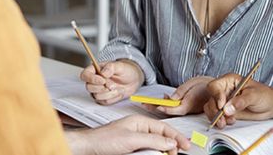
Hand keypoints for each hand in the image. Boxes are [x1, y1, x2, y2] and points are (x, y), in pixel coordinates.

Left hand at [66, 114, 189, 154]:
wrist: (86, 148)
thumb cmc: (103, 139)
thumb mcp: (132, 139)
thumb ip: (153, 141)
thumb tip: (170, 143)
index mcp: (140, 122)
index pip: (163, 128)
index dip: (176, 136)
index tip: (186, 145)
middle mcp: (138, 130)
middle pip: (161, 137)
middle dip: (171, 145)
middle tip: (177, 154)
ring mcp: (134, 140)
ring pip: (154, 146)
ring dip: (162, 151)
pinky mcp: (129, 150)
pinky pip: (145, 152)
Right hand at [80, 60, 143, 104]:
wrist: (133, 80)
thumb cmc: (126, 70)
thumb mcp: (120, 66)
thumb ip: (111, 67)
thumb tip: (103, 73)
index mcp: (95, 70)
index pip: (85, 75)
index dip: (92, 79)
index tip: (103, 80)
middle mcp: (94, 81)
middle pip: (89, 87)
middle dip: (103, 87)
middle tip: (113, 84)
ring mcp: (98, 91)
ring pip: (97, 96)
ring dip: (109, 93)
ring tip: (117, 87)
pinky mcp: (103, 99)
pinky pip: (104, 101)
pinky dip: (113, 97)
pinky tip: (118, 91)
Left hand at [143, 76, 213, 115]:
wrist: (217, 89)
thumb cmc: (206, 84)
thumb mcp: (191, 83)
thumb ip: (180, 91)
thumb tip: (170, 98)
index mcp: (188, 104)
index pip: (172, 109)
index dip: (161, 107)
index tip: (152, 104)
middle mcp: (187, 109)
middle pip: (168, 111)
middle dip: (155, 107)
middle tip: (144, 103)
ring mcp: (187, 110)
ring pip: (171, 110)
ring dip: (160, 106)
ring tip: (149, 102)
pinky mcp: (188, 108)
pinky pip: (175, 108)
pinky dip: (167, 105)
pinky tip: (163, 100)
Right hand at [204, 73, 272, 128]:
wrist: (271, 106)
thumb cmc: (264, 95)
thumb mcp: (254, 95)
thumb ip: (240, 101)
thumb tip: (227, 108)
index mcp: (230, 80)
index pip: (215, 86)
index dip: (216, 96)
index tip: (222, 106)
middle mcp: (225, 90)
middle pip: (211, 98)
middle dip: (215, 110)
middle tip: (222, 119)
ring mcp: (225, 101)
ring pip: (211, 108)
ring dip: (216, 117)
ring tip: (226, 122)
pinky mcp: (226, 111)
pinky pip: (216, 116)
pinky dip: (220, 121)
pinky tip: (230, 121)